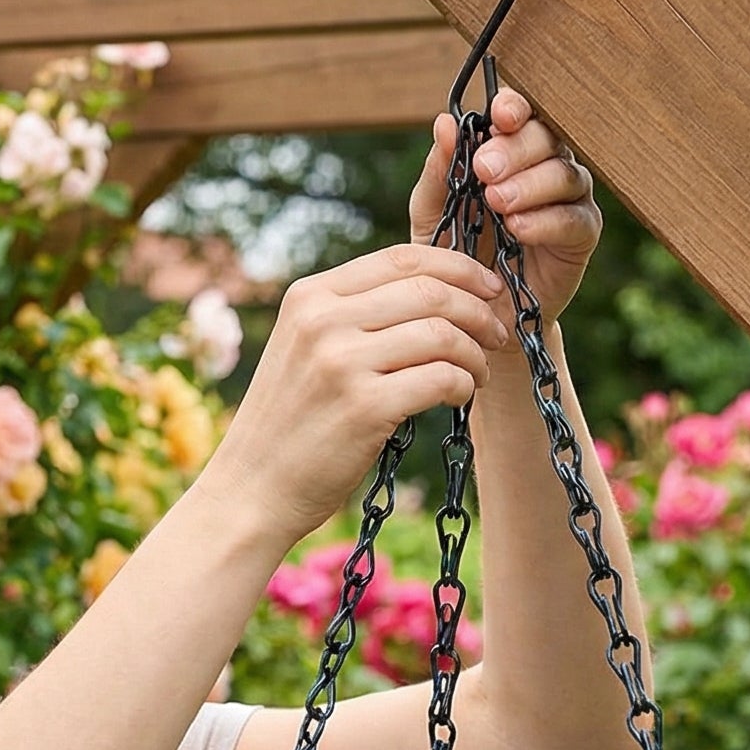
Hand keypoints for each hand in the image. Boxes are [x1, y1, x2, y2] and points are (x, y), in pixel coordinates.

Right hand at [213, 243, 510, 546]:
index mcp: (309, 296)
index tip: (487, 288)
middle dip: (479, 309)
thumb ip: (350, 316)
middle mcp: (323, 321)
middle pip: (430, 290)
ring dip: (476, 352)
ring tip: (479, 373)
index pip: (402, 258)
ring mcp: (342, 363)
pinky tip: (461, 395)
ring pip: (442, 332)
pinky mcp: (365, 408)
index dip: (458, 267)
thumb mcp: (303, 350)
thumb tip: (429, 291)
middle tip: (498, 333)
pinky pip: (441, 378)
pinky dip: (464, 384)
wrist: (251, 492)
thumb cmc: (288, 426)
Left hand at [407, 87, 602, 329]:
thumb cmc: (455, 257)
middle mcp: (543, 167)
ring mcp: (567, 199)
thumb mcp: (434, 214)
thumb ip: (438, 173)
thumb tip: (444, 124)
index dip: (516, 108)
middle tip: (486, 169)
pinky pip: (574, 218)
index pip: (521, 115)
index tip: (498, 116)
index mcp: (509, 152)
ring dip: (531, 183)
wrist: (475, 317)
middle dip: (516, 148)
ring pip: (566, 173)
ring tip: (498, 202)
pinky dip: (547, 220)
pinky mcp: (581, 236)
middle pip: (548, 136)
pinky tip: (519, 228)